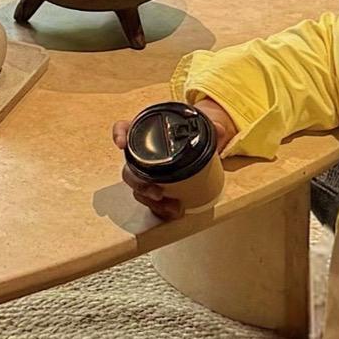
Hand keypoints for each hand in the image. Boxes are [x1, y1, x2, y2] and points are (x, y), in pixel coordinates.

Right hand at [113, 101, 234, 222]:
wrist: (197, 147)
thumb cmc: (191, 133)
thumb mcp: (203, 126)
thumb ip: (213, 127)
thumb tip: (220, 129)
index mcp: (147, 131)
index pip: (125, 128)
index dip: (119, 134)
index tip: (122, 143)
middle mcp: (142, 153)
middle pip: (129, 168)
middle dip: (139, 183)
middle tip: (157, 192)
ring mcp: (146, 172)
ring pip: (138, 188)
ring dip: (150, 200)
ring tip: (171, 207)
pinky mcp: (154, 187)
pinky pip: (150, 200)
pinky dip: (160, 208)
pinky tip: (174, 211)